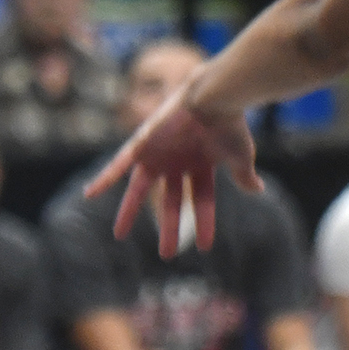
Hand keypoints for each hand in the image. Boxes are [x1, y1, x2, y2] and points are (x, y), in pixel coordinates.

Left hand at [85, 71, 261, 251]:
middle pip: (170, 199)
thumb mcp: (241, 156)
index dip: (204, 222)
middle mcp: (179, 159)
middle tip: (165, 255)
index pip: (201, 199)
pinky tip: (90, 193)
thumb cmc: (230, 123)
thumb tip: (258, 191)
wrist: (216, 94)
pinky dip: (105, 177)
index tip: (204, 246)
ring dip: (130, 210)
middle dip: (166, 225)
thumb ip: (245, 176)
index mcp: (202, 163)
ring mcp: (160, 151)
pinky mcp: (144, 141)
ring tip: (120, 234)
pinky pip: (119, 162)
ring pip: (141, 186)